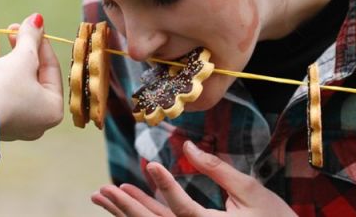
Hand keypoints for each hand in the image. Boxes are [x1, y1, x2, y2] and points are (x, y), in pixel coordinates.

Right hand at [0, 13, 63, 140]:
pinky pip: (4, 93)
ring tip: (3, 41)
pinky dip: (0, 76)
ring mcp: (17, 123)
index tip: (29, 24)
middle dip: (25, 50)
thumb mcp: (20, 58)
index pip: (52, 68)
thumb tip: (38, 18)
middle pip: (36, 75)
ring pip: (19, 84)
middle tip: (13, 30)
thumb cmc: (0, 88)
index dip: (40, 42)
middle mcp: (39, 120)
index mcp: (53, 108)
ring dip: (12, 61)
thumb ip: (31, 38)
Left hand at [91, 141, 295, 216]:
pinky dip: (143, 215)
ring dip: (126, 213)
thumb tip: (187, 146)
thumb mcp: (252, 192)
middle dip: (128, 207)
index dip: (167, 187)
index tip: (152, 165)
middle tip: (103, 190)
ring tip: (102, 195)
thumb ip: (218, 170)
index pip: (184, 210)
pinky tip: (127, 202)